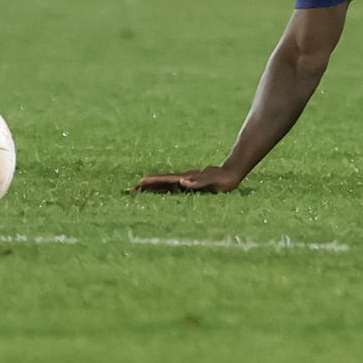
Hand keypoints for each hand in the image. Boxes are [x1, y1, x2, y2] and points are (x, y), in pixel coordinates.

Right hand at [129, 165, 243, 193]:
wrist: (231, 172)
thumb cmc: (221, 180)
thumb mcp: (210, 182)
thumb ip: (197, 183)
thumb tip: (182, 182)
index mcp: (185, 180)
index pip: (165, 182)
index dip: (152, 183)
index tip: (138, 184)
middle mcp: (183, 179)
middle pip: (162, 182)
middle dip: (146, 186)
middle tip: (130, 189)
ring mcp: (186, 180)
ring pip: (165, 183)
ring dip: (152, 186)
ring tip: (139, 188)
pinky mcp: (190, 182)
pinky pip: (173, 185)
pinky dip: (162, 187)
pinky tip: (156, 189)